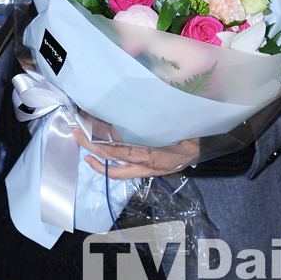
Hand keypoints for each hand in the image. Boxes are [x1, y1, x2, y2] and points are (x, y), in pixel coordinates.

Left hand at [73, 128, 199, 178]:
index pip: (117, 150)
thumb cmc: (187, 131)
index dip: (98, 142)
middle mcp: (145, 164)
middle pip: (112, 159)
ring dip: (98, 161)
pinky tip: (99, 160)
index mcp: (149, 153)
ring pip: (116, 170)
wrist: (204, 146)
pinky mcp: (148, 170)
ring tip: (85, 150)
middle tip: (76, 133)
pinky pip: (125, 172)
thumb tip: (131, 107)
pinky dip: (110, 167)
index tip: (84, 127)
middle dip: (91, 146)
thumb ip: (150, 121)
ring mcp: (146, 169)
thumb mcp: (170, 124)